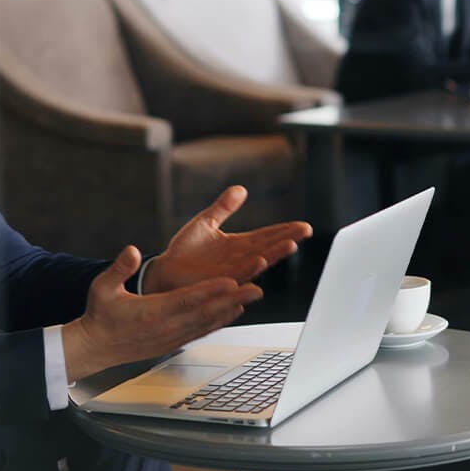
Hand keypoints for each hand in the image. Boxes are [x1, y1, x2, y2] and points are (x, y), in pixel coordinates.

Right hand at [62, 245, 261, 380]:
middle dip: (233, 299)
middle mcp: (167, 327)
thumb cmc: (99, 315)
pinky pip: (202, 331)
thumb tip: (132, 250)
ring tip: (253, 295)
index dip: (210, 291)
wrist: (95, 348)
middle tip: (256, 287)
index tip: (230, 281)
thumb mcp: (102, 288)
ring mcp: (172, 337)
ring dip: (232, 309)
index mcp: (151, 312)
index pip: (186, 299)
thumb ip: (119, 269)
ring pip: (208, 322)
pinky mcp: (174, 342)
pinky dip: (220, 321)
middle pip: (206, 311)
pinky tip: (234, 312)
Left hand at [142, 185, 312, 293]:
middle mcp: (240, 260)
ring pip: (257, 262)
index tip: (304, 226)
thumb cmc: (185, 251)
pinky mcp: (218, 282)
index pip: (267, 236)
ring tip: (289, 245)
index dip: (285, 231)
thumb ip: (223, 207)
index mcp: (239, 245)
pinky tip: (260, 261)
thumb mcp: (206, 222)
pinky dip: (249, 269)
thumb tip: (241, 189)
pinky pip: (237, 275)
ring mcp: (231, 272)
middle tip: (304, 231)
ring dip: (274, 254)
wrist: (165, 271)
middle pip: (269, 248)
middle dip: (287, 239)